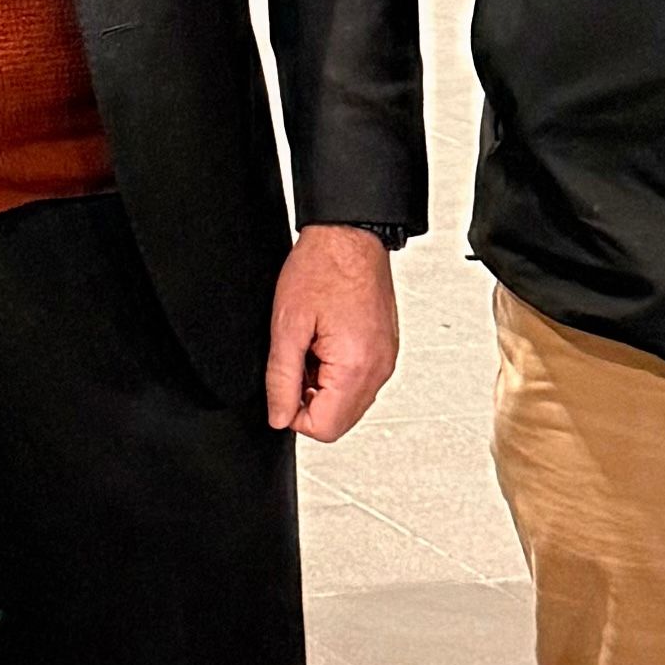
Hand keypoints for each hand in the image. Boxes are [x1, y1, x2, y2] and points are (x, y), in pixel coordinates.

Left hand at [263, 225, 398, 442]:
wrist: (349, 236)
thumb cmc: (323, 267)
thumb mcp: (286, 325)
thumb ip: (281, 378)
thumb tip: (278, 416)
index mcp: (356, 367)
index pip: (325, 428)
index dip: (293, 413)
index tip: (283, 386)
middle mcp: (379, 369)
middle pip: (340, 420)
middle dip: (310, 399)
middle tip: (296, 360)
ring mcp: (386, 360)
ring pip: (349, 402)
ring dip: (323, 385)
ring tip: (311, 345)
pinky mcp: (385, 350)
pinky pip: (360, 380)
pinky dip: (338, 371)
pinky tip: (324, 340)